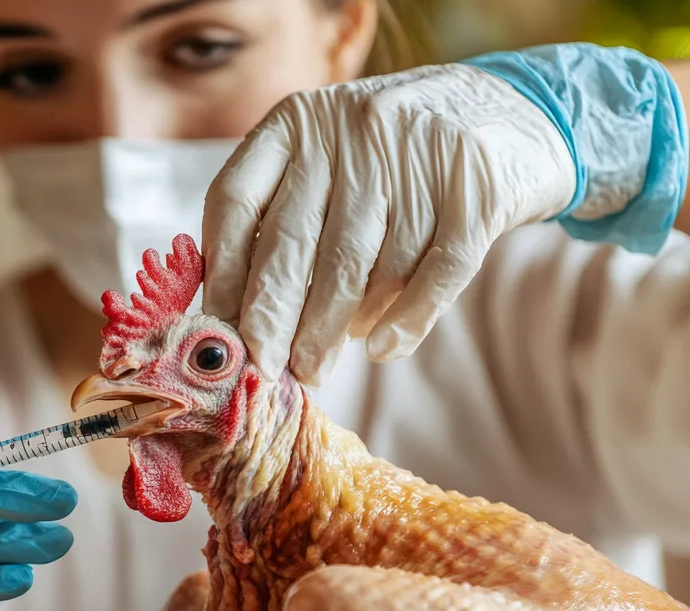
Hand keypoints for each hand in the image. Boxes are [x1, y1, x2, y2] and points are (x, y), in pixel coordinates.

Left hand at [202, 64, 576, 385]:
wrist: (517, 112)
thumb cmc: (394, 161)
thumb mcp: (328, 164)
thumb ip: (281, 221)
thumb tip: (234, 317)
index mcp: (297, 123)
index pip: (236, 202)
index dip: (222, 276)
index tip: (219, 334)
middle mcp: (352, 129)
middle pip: (294, 244)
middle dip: (272, 321)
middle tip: (264, 373)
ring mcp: (417, 154)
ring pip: (360, 266)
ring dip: (332, 329)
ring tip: (316, 369)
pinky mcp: (479, 187)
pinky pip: (434, 270)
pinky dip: (407, 318)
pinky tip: (384, 349)